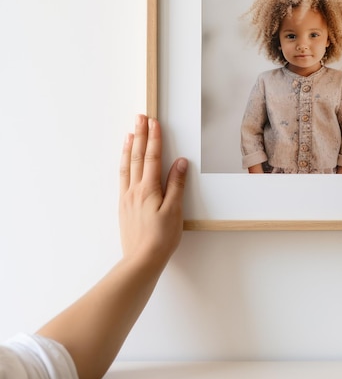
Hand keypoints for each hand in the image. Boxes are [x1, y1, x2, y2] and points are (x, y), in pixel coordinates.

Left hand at [119, 114, 187, 270]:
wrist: (141, 260)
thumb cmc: (161, 238)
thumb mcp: (175, 210)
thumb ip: (176, 184)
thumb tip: (180, 162)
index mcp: (148, 189)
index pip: (152, 157)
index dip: (154, 138)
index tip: (154, 122)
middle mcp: (135, 190)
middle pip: (137, 156)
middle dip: (140, 135)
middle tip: (140, 118)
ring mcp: (127, 197)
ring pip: (126, 166)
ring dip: (129, 147)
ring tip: (130, 133)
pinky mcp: (124, 206)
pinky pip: (123, 178)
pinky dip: (124, 164)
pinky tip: (125, 161)